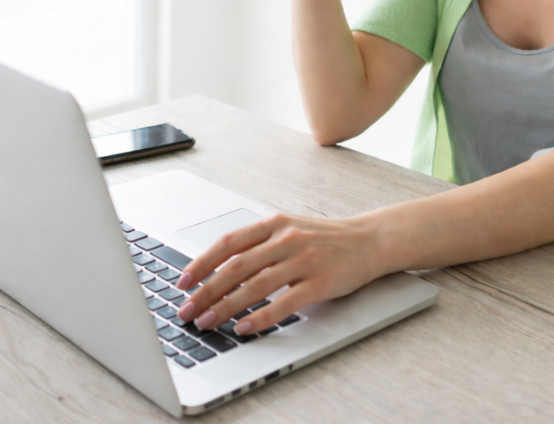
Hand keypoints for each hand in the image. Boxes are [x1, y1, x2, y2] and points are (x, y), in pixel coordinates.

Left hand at [172, 212, 382, 336]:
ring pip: (255, 286)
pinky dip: (261, 318)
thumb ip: (259, 244)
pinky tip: (245, 328)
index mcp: (275, 224)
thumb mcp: (290, 230)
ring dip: (226, 307)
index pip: (228, 243)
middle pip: (236, 267)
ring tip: (208, 322)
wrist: (371, 240)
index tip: (182, 283)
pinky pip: (284, 303)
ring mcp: (304, 260)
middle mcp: (286, 239)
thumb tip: (217, 269)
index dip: (201, 263)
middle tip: (187, 311)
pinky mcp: (320, 283)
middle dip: (206, 291)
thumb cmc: (326, 239)